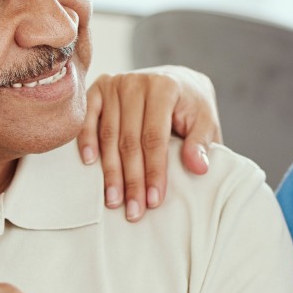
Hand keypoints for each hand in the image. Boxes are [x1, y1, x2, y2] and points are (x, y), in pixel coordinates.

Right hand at [77, 66, 221, 221]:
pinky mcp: (99, 89)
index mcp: (165, 88)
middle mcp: (136, 83)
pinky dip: (87, 140)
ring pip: (108, 135)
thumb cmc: (191, 107)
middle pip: (129, 140)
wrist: (177, 81)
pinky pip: (88, 118)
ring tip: (113, 200)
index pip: (155, 137)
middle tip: (133, 211)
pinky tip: (90, 163)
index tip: (153, 201)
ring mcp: (115, 84)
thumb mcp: (205, 121)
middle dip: (131, 180)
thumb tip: (198, 168)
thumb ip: (201, 143)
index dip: (154, 171)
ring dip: (110, 171)